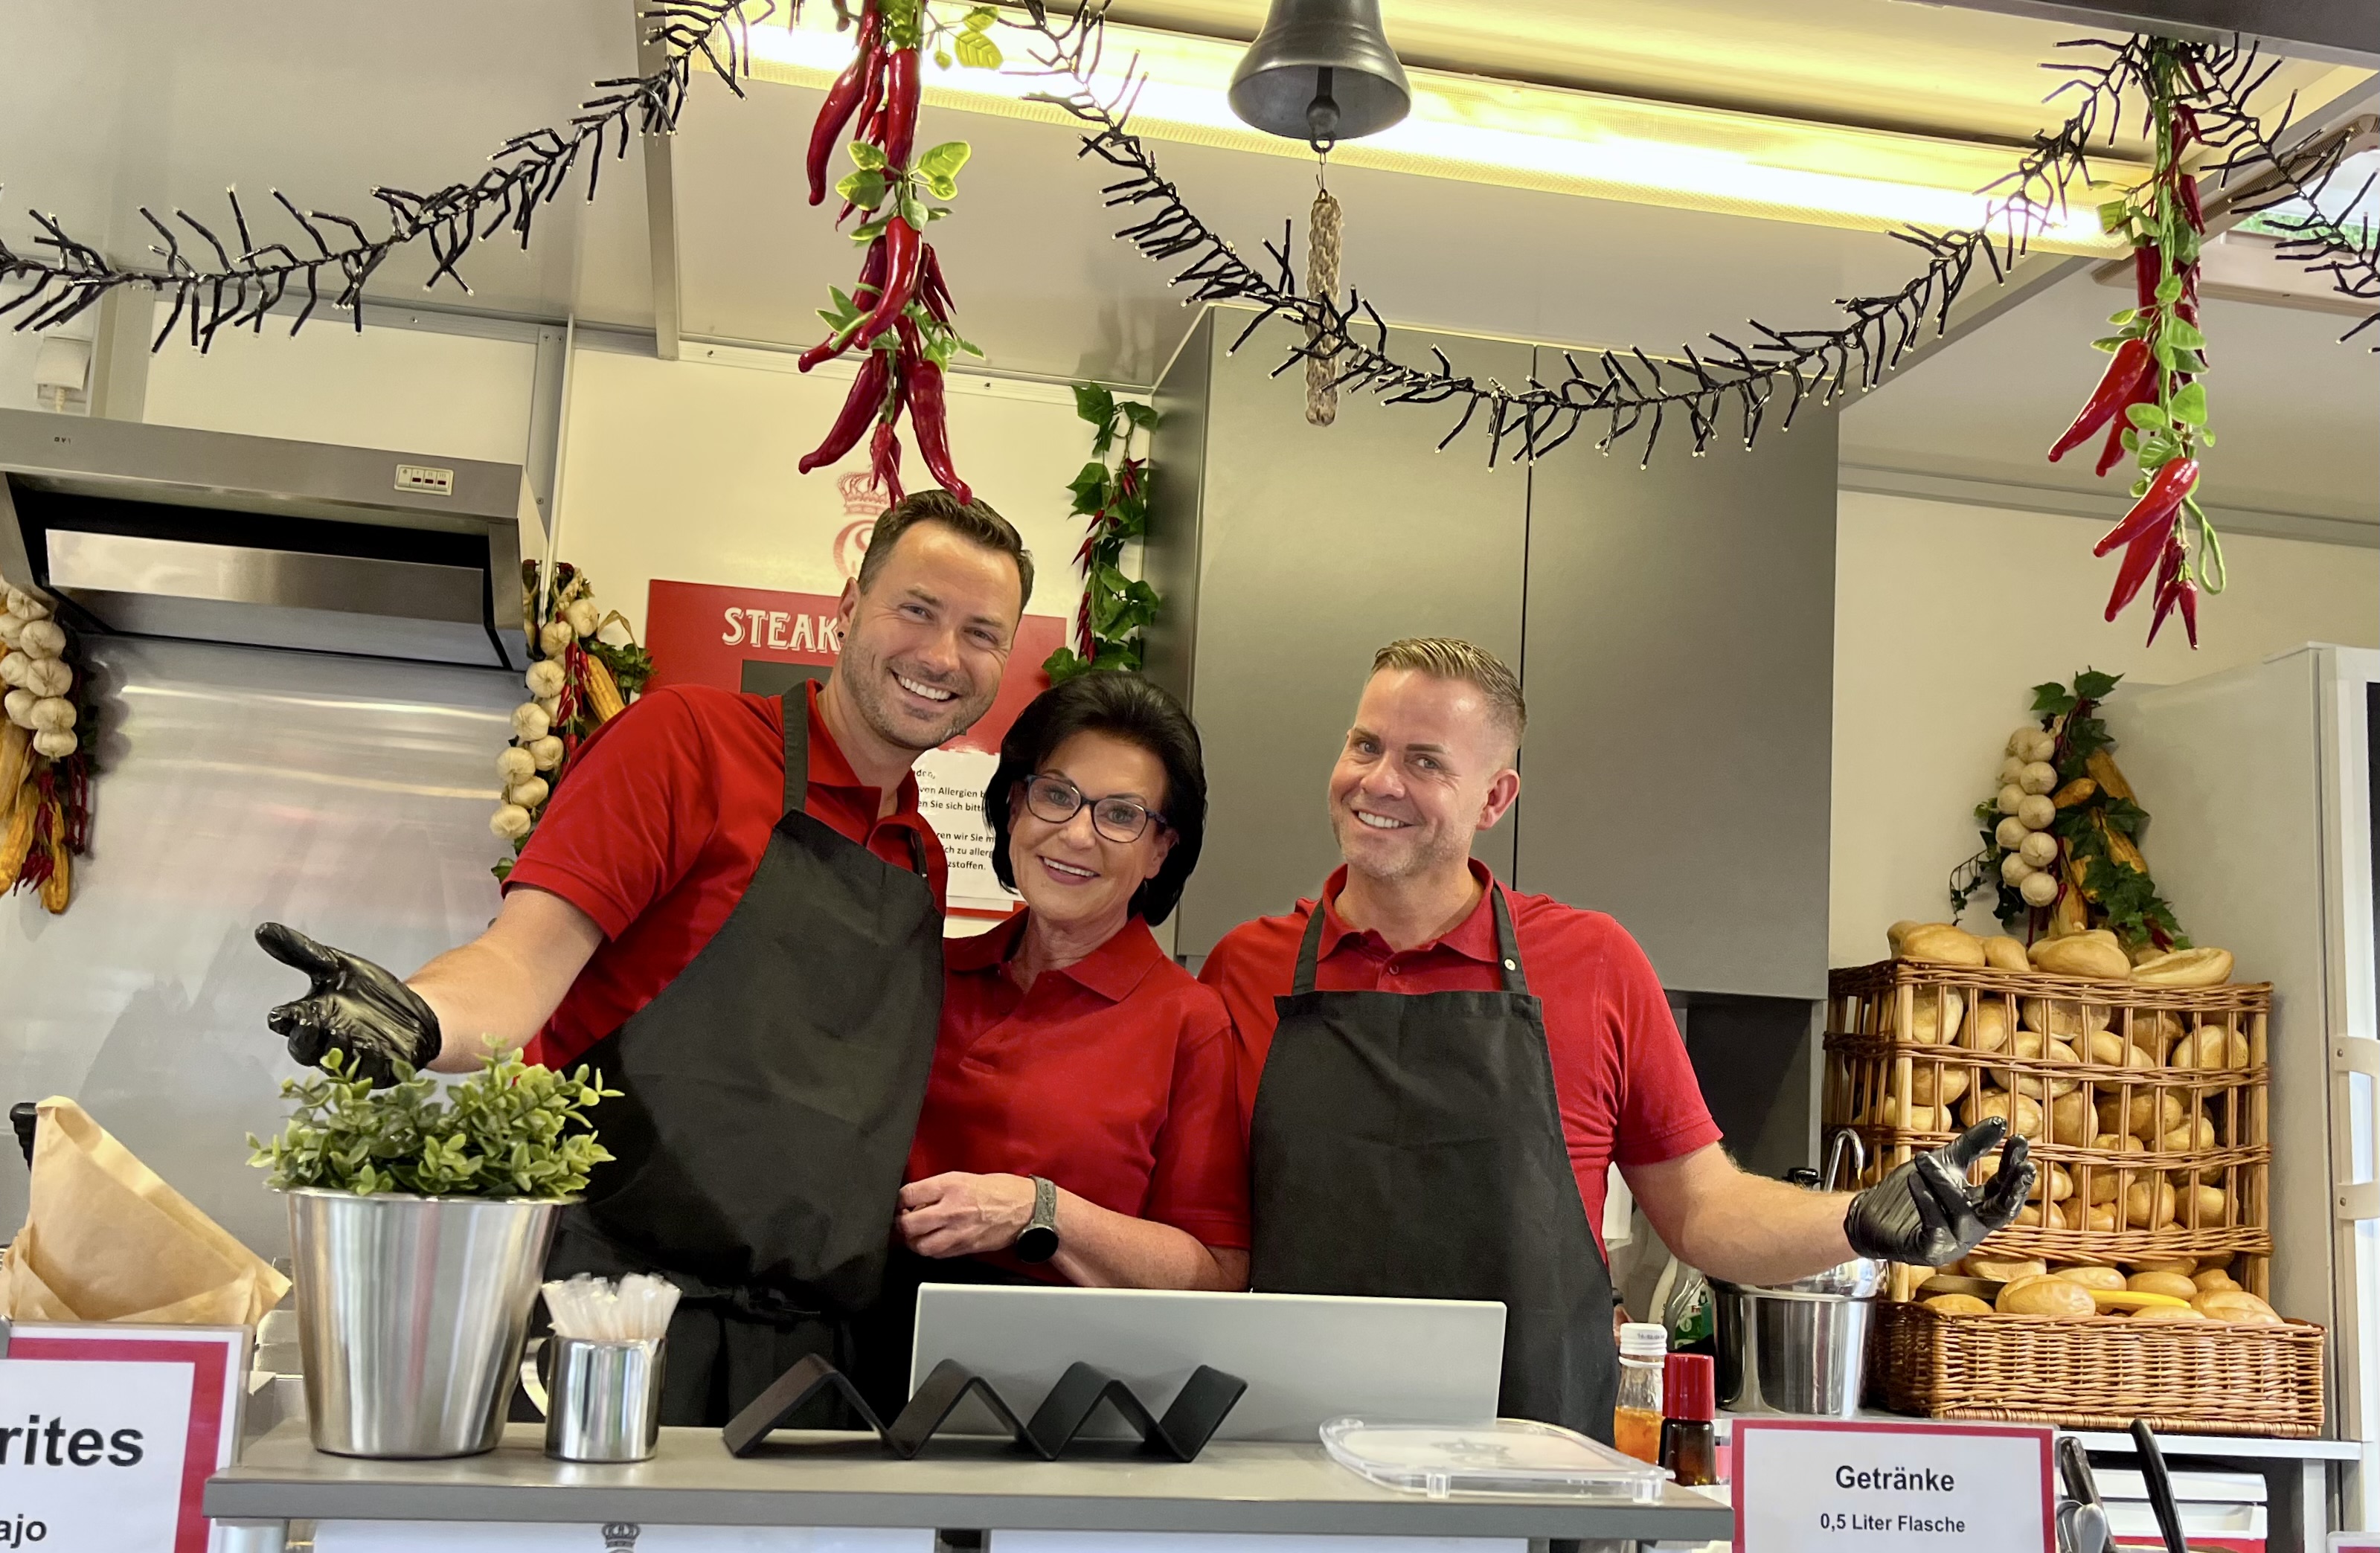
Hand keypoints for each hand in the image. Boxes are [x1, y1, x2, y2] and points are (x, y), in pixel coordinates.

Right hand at [257, 923, 442, 1085]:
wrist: (410, 1011)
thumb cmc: (366, 991)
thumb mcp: (335, 965)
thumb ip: (302, 952)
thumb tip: (264, 930)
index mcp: (309, 1017)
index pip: (286, 1022)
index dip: (282, 1020)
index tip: (280, 1015)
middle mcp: (325, 1041)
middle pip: (304, 1048)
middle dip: (306, 1038)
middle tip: (313, 1024)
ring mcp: (350, 1059)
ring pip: (335, 1063)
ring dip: (338, 1050)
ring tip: (345, 1034)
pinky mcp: (379, 1071)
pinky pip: (370, 1074)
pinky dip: (371, 1064)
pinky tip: (376, 1048)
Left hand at [897, 1172, 1035, 1258]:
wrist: (1027, 1209)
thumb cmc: (1000, 1190)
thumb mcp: (964, 1177)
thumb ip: (937, 1188)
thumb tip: (915, 1199)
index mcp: (950, 1186)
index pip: (907, 1195)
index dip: (898, 1200)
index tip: (900, 1203)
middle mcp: (951, 1210)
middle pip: (908, 1225)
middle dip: (901, 1223)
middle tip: (904, 1220)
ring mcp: (957, 1232)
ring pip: (919, 1246)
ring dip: (914, 1241)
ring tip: (918, 1234)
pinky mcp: (964, 1248)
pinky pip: (937, 1255)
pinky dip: (930, 1249)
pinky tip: (934, 1241)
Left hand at [1842, 1118, 2032, 1266]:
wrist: (1869, 1215)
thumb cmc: (1910, 1189)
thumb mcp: (1943, 1162)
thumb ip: (1971, 1146)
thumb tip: (2000, 1122)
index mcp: (1979, 1207)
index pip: (2004, 1188)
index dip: (2014, 1167)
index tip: (2021, 1140)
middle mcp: (1972, 1227)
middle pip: (2001, 1211)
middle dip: (2014, 1189)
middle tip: (2024, 1165)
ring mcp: (1954, 1242)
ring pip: (1961, 1213)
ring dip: (1943, 1184)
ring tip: (1924, 1159)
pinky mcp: (1931, 1251)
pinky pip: (1934, 1226)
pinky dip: (1926, 1202)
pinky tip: (1914, 1181)